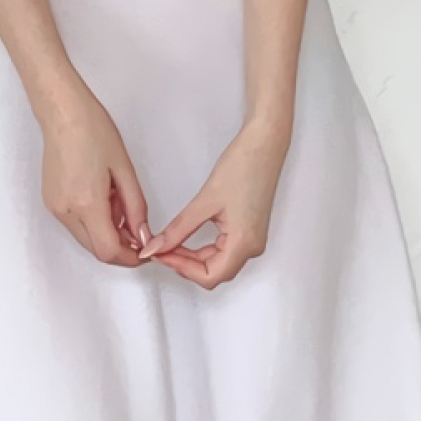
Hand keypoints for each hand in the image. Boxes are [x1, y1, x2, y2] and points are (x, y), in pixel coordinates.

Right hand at [38, 73, 149, 267]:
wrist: (64, 112)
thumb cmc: (93, 130)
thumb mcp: (124, 169)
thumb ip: (136, 206)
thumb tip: (142, 234)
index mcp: (86, 202)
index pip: (108, 251)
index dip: (129, 257)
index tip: (144, 251)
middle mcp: (65, 210)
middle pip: (95, 249)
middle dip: (120, 244)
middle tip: (137, 225)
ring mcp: (54, 206)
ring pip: (85, 237)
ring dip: (106, 230)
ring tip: (118, 199)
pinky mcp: (50, 200)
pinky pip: (75, 223)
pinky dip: (93, 220)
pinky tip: (103, 195)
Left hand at [143, 118, 291, 288]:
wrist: (264, 144)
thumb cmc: (242, 166)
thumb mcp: (205, 200)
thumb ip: (178, 229)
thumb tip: (156, 247)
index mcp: (244, 243)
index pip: (209, 276)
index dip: (180, 268)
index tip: (160, 254)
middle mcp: (252, 247)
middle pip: (214, 272)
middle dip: (184, 264)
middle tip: (160, 249)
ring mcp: (252, 239)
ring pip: (218, 262)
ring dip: (192, 257)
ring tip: (169, 243)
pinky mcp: (249, 229)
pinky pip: (224, 249)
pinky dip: (203, 248)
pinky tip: (186, 239)